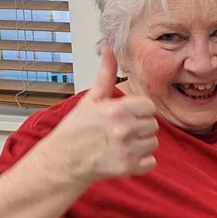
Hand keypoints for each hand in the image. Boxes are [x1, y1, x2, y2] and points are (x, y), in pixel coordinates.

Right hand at [45, 46, 158, 185]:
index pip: (149, 107)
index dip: (139, 110)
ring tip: (121, 143)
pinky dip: (141, 162)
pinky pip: (151, 162)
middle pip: (153, 125)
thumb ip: (106, 74)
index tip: (126, 115)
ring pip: (153, 143)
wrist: (63, 161)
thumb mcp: (91, 99)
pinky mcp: (128, 168)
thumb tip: (108, 49)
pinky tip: (124, 156)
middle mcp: (124, 129)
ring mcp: (127, 150)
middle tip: (120, 130)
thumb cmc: (76, 129)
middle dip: (140, 127)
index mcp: (117, 110)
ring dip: (141, 144)